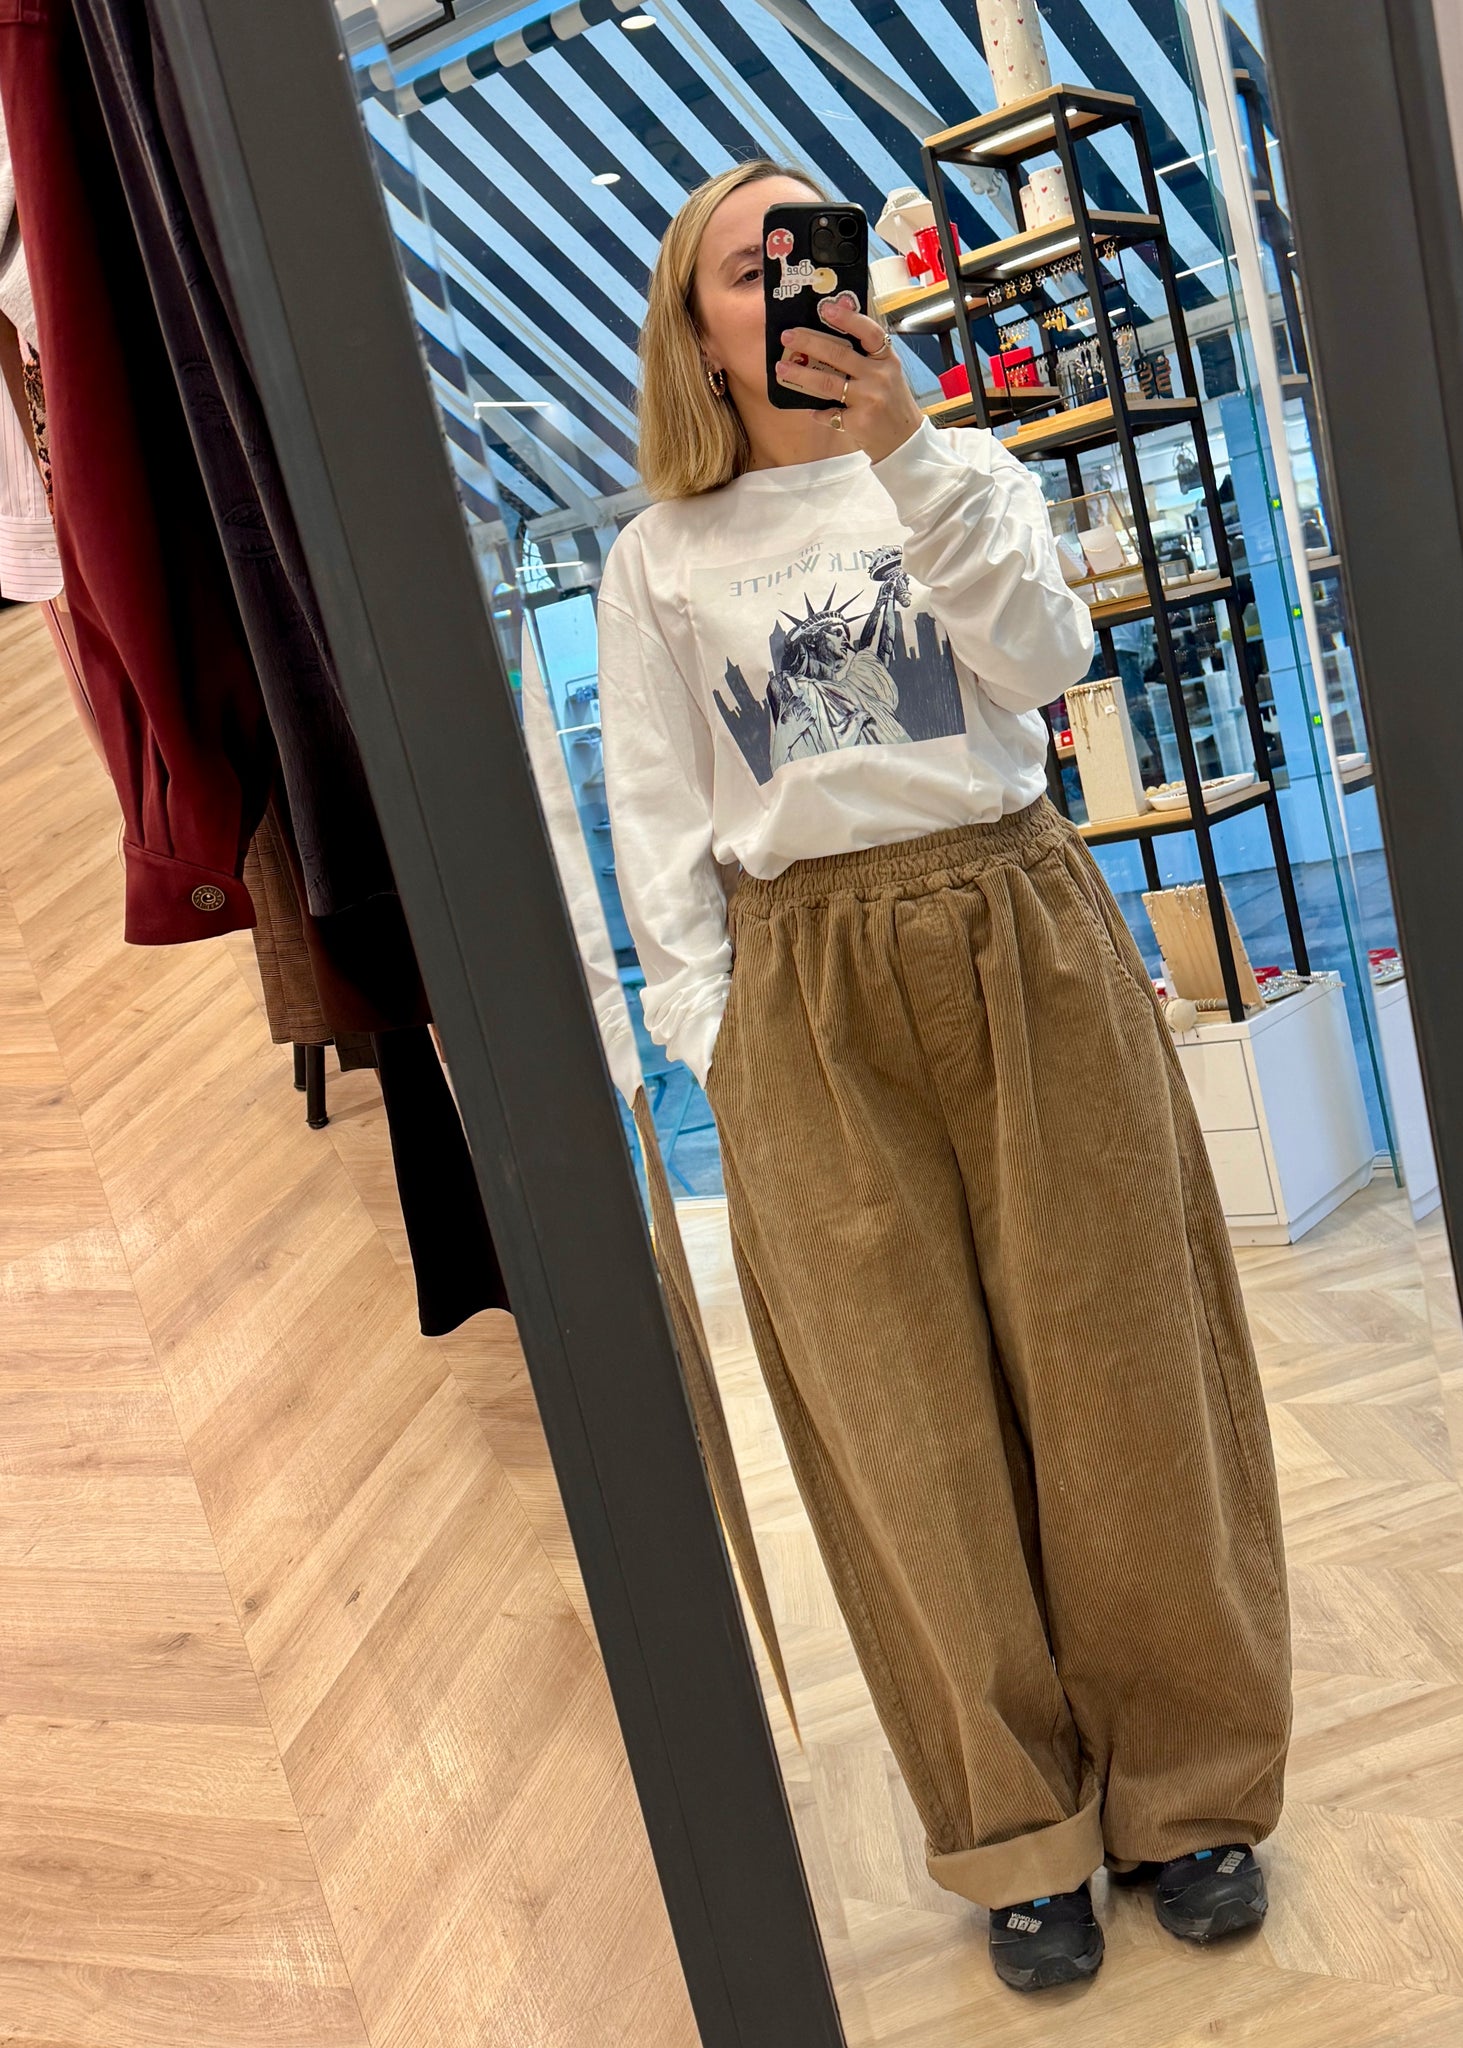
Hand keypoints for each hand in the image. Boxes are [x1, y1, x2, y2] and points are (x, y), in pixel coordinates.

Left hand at [775, 298, 923, 462]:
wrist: (903, 439)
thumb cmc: (890, 401)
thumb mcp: (886, 371)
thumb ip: (866, 349)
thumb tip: (840, 312)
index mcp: (887, 359)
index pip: (869, 332)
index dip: (848, 318)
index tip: (825, 308)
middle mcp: (880, 376)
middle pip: (839, 355)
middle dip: (809, 343)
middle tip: (788, 336)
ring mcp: (869, 399)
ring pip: (827, 383)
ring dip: (801, 375)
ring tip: (782, 367)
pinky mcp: (859, 421)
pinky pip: (829, 414)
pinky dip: (818, 412)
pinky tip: (811, 410)